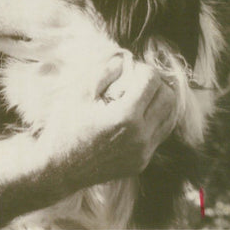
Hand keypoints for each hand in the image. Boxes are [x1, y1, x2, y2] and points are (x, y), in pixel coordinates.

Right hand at [0, 53, 177, 226]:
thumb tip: (122, 61)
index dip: (143, 69)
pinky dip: (154, 119)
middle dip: (156, 83)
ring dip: (160, 101)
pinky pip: (160, 134)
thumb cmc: (65, 128)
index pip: (152, 82)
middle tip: (138, 79)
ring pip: (170, 117)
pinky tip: (136, 114)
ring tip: (141, 95)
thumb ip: (103, 75)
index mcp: (125, 117)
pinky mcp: (142, 162)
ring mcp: (144, 152)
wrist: (59, 169)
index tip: (130, 68)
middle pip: (168, 98)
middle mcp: (141, 136)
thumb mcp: (79, 96)